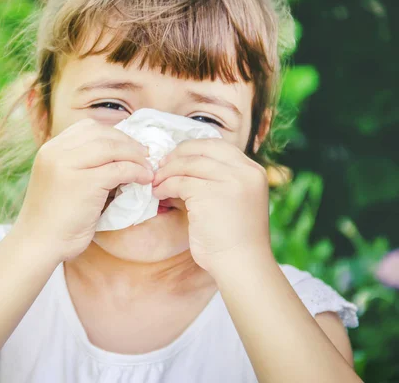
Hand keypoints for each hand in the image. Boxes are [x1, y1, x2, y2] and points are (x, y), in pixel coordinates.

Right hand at [13, 118, 153, 261]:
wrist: (38, 243)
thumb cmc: (52, 217)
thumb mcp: (61, 180)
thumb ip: (79, 164)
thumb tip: (118, 154)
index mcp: (50, 149)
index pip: (87, 127)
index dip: (113, 134)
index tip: (129, 146)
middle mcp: (57, 152)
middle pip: (102, 134)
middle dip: (128, 142)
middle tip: (145, 155)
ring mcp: (69, 166)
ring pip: (112, 148)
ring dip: (135, 156)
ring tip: (148, 167)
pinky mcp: (85, 183)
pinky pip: (119, 170)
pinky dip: (137, 172)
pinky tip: (144, 180)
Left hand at [151, 138, 271, 272]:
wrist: (241, 265)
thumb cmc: (234, 238)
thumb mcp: (234, 199)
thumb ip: (218, 180)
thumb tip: (181, 163)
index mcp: (253, 171)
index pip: (218, 145)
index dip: (193, 148)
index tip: (176, 158)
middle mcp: (244, 172)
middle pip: (202, 149)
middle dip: (177, 156)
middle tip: (160, 166)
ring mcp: (230, 181)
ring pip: (187, 164)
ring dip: (166, 172)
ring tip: (156, 183)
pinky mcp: (210, 194)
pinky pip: (179, 182)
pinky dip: (165, 187)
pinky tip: (159, 195)